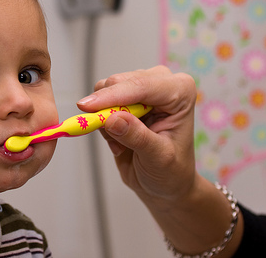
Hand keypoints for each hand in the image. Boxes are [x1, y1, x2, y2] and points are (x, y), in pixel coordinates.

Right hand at [77, 66, 196, 203]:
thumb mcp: (159, 158)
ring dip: (104, 118)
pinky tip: (118, 141)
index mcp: (180, 91)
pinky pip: (100, 101)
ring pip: (105, 89)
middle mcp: (161, 84)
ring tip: (121, 143)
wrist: (165, 183)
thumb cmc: (172, 171)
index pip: (141, 85)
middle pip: (119, 82)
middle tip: (111, 139)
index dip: (112, 96)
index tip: (86, 107)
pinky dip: (102, 122)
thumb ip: (138, 137)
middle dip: (106, 109)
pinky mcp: (125, 98)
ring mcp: (142, 89)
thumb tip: (112, 119)